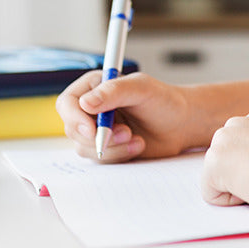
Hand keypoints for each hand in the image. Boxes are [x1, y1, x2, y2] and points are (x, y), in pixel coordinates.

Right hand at [56, 70, 193, 161]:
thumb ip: (113, 92)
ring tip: (137, 139)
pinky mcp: (106, 148)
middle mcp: (92, 109)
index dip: (75, 118)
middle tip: (127, 133)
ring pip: (85, 148)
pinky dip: (120, 156)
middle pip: (73, 129)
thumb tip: (84, 103)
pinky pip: (100, 160)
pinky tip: (138, 145)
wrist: (180, 124)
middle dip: (100, 136)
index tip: (92, 130)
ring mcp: (97, 130)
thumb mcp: (141, 88)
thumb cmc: (163, 100)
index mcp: (95, 87)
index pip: (67, 103)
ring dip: (112, 148)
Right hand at [200, 112, 248, 205]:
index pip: (210, 192)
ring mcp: (241, 122)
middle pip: (221, 166)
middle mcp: (223, 136)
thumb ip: (237, 204)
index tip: (246, 197)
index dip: (230, 200)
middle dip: (236, 175)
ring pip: (233, 147)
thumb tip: (245, 208)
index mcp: (215, 160)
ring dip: (245, 157)